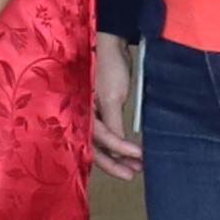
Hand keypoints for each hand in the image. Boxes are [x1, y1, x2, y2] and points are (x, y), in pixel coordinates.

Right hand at [91, 38, 141, 179]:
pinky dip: (118, 145)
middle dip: (115, 162)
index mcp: (81, 113)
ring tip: (137, 166)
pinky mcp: (101, 112)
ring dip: (119, 156)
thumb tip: (118, 149)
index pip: (100, 139)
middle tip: (133, 174)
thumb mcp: (113, 97)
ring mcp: (92, 116)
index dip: (119, 150)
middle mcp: (83, 118)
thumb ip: (113, 123)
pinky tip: (128, 154)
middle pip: (96, 147)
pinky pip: (107, 134)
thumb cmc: (109, 68)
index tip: (139, 156)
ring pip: (102, 144)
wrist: (111, 46)